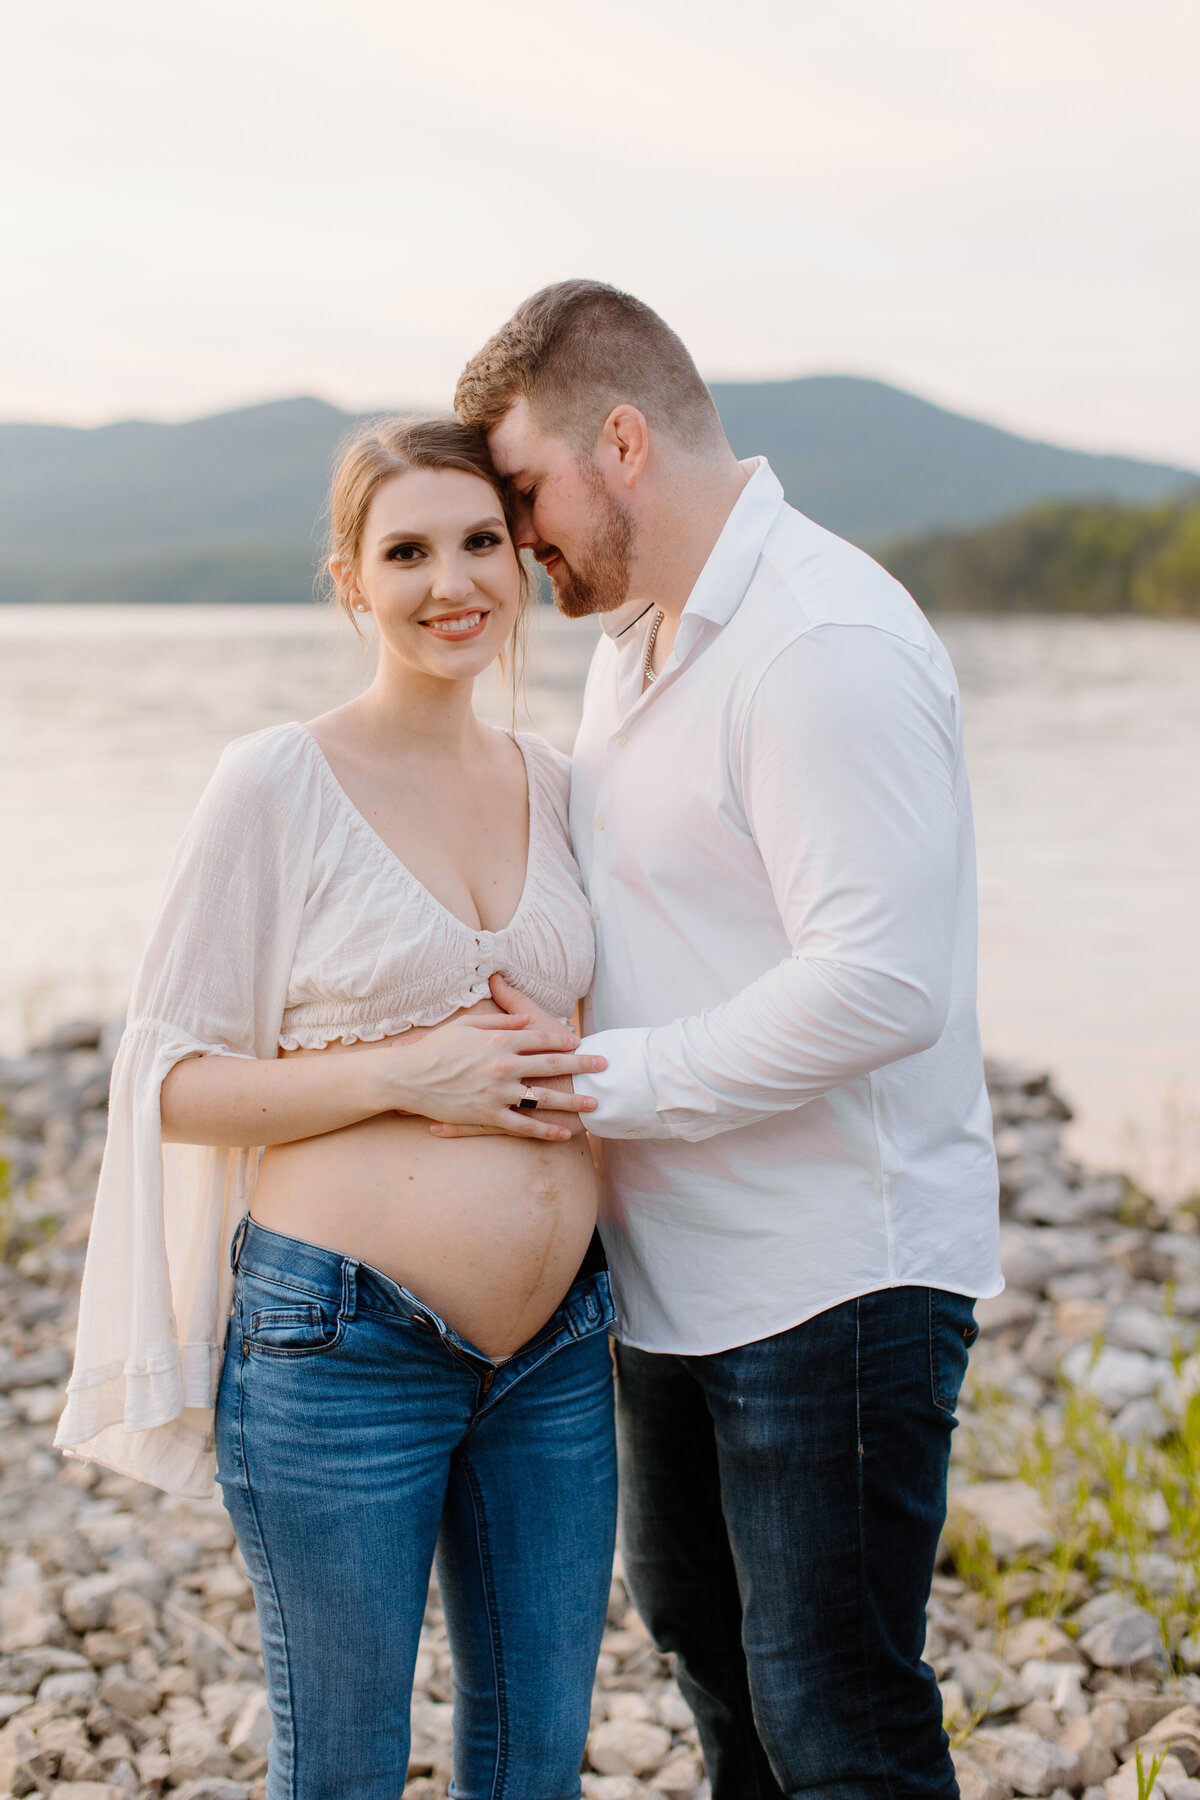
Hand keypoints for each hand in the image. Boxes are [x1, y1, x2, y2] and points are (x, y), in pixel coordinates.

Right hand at [429, 976, 596, 1142]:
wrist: (407, 1077)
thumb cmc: (435, 1048)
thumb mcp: (466, 1026)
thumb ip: (500, 1022)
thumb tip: (525, 1020)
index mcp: (498, 1041)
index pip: (540, 1038)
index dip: (562, 1040)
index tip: (579, 1042)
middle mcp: (503, 1066)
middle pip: (551, 1064)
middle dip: (581, 1065)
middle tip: (603, 1065)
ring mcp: (497, 1093)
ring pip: (543, 1098)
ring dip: (572, 1100)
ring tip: (594, 1101)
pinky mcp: (488, 1116)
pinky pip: (523, 1126)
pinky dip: (545, 1130)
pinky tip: (564, 1132)